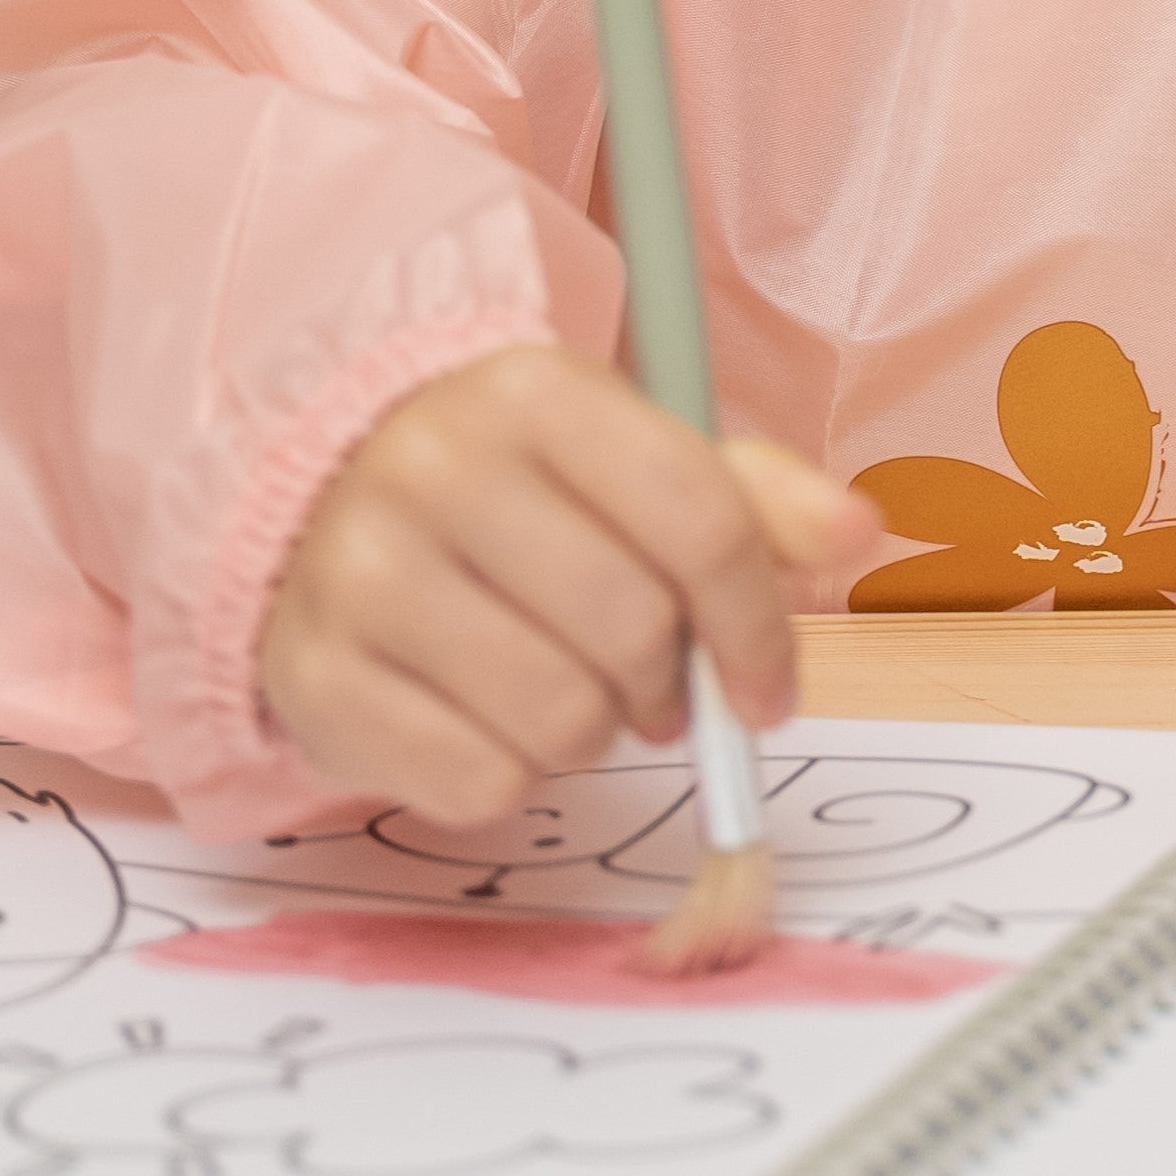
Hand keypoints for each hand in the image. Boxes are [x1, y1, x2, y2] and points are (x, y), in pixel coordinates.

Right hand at [260, 343, 883, 823]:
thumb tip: (862, 532)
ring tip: (567, 692)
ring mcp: (360, 574)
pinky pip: (477, 782)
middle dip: (670, 682)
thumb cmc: (514, 491)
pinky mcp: (314, 677)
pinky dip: (509, 774)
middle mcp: (434, 469)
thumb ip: (751, 496)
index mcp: (531, 394)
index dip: (758, 623)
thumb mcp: (628, 458)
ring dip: (592, 733)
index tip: (770, 690)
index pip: (697, 517)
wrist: (318, 507)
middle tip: (652, 684)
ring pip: (560, 718)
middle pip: (632, 626)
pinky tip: (488, 719)